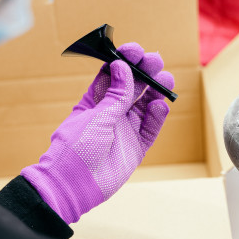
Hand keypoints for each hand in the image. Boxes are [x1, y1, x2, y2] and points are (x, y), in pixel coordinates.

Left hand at [22, 43, 173, 223]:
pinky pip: (150, 129)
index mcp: (95, 101)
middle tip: (156, 61)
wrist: (72, 187)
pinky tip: (161, 106)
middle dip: (145, 72)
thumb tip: (123, 66)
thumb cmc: (74, 150)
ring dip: (156, 91)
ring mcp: (125, 130)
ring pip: (145, 105)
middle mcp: (112, 113)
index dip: (125, 60)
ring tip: (166, 80)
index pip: (113, 75)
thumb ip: (115, 95)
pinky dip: (157, 117)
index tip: (135, 51)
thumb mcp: (95, 118)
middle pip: (133, 87)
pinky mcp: (136, 148)